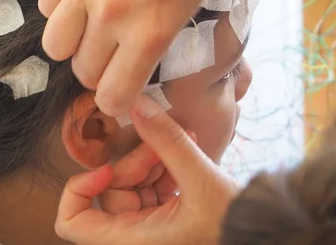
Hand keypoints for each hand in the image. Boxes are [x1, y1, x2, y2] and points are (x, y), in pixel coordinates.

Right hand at [39, 0, 253, 116]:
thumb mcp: (193, 7)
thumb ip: (153, 40)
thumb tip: (128, 62)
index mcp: (151, 34)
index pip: (113, 96)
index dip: (116, 98)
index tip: (120, 90)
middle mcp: (112, 14)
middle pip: (83, 71)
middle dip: (98, 69)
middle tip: (113, 52)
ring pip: (56, 44)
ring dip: (73, 44)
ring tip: (91, 27)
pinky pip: (46, 2)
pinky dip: (61, 7)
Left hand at [55, 94, 237, 244]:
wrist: (262, 233)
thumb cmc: (233, 224)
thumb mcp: (201, 180)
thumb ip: (167, 141)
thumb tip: (137, 103)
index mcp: (133, 242)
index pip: (73, 222)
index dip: (79, 190)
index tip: (105, 168)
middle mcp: (135, 237)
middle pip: (110, 192)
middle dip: (136, 161)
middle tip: (165, 143)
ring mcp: (148, 227)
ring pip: (132, 183)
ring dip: (154, 158)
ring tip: (184, 142)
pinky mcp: (164, 216)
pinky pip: (151, 185)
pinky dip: (165, 166)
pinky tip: (187, 151)